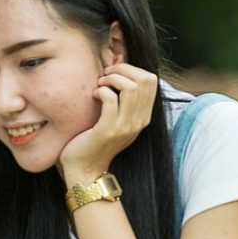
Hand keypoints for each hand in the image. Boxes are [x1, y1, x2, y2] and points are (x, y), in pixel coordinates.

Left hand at [58, 63, 158, 183]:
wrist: (86, 169)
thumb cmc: (95, 140)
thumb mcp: (117, 120)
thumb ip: (123, 101)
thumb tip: (119, 71)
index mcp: (143, 116)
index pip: (151, 80)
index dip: (131, 69)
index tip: (113, 73)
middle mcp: (139, 121)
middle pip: (144, 79)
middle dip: (122, 69)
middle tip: (105, 76)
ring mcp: (125, 126)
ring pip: (130, 87)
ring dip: (111, 79)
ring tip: (99, 85)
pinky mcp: (108, 130)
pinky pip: (110, 99)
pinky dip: (101, 91)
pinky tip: (93, 96)